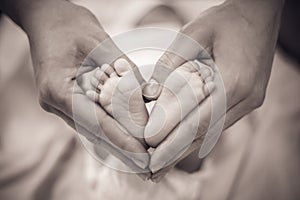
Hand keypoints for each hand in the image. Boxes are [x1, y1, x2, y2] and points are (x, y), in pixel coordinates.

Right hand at [1, 0, 149, 177]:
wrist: (47, 18)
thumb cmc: (70, 25)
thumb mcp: (99, 41)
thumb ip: (123, 70)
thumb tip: (149, 94)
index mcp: (57, 88)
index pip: (94, 121)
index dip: (120, 138)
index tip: (142, 153)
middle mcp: (54, 101)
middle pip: (93, 131)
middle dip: (121, 147)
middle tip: (146, 163)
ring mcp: (58, 103)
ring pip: (92, 128)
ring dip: (117, 141)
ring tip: (140, 155)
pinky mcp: (66, 100)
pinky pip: (90, 118)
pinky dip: (109, 127)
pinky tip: (126, 136)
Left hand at [144, 0, 283, 180]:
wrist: (259, 13)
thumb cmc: (226, 20)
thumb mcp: (194, 34)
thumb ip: (171, 65)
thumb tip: (150, 94)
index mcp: (236, 80)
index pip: (199, 118)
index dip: (173, 137)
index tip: (151, 151)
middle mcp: (247, 97)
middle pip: (206, 132)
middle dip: (178, 152)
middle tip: (154, 170)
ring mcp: (251, 100)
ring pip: (214, 131)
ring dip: (188, 147)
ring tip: (164, 163)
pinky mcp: (249, 98)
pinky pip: (220, 122)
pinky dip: (200, 134)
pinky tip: (184, 143)